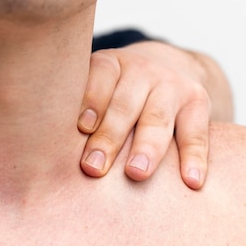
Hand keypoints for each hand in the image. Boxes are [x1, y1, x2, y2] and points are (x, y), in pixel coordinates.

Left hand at [77, 41, 229, 189]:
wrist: (166, 67)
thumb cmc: (114, 93)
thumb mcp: (96, 87)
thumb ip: (76, 109)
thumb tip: (48, 154)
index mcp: (111, 64)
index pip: (101, 76)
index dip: (91, 100)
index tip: (82, 127)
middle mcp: (142, 70)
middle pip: (125, 105)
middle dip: (109, 137)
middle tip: (94, 167)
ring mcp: (171, 84)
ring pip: (157, 119)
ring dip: (147, 148)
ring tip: (136, 174)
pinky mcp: (197, 102)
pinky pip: (196, 133)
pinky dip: (194, 158)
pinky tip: (191, 181)